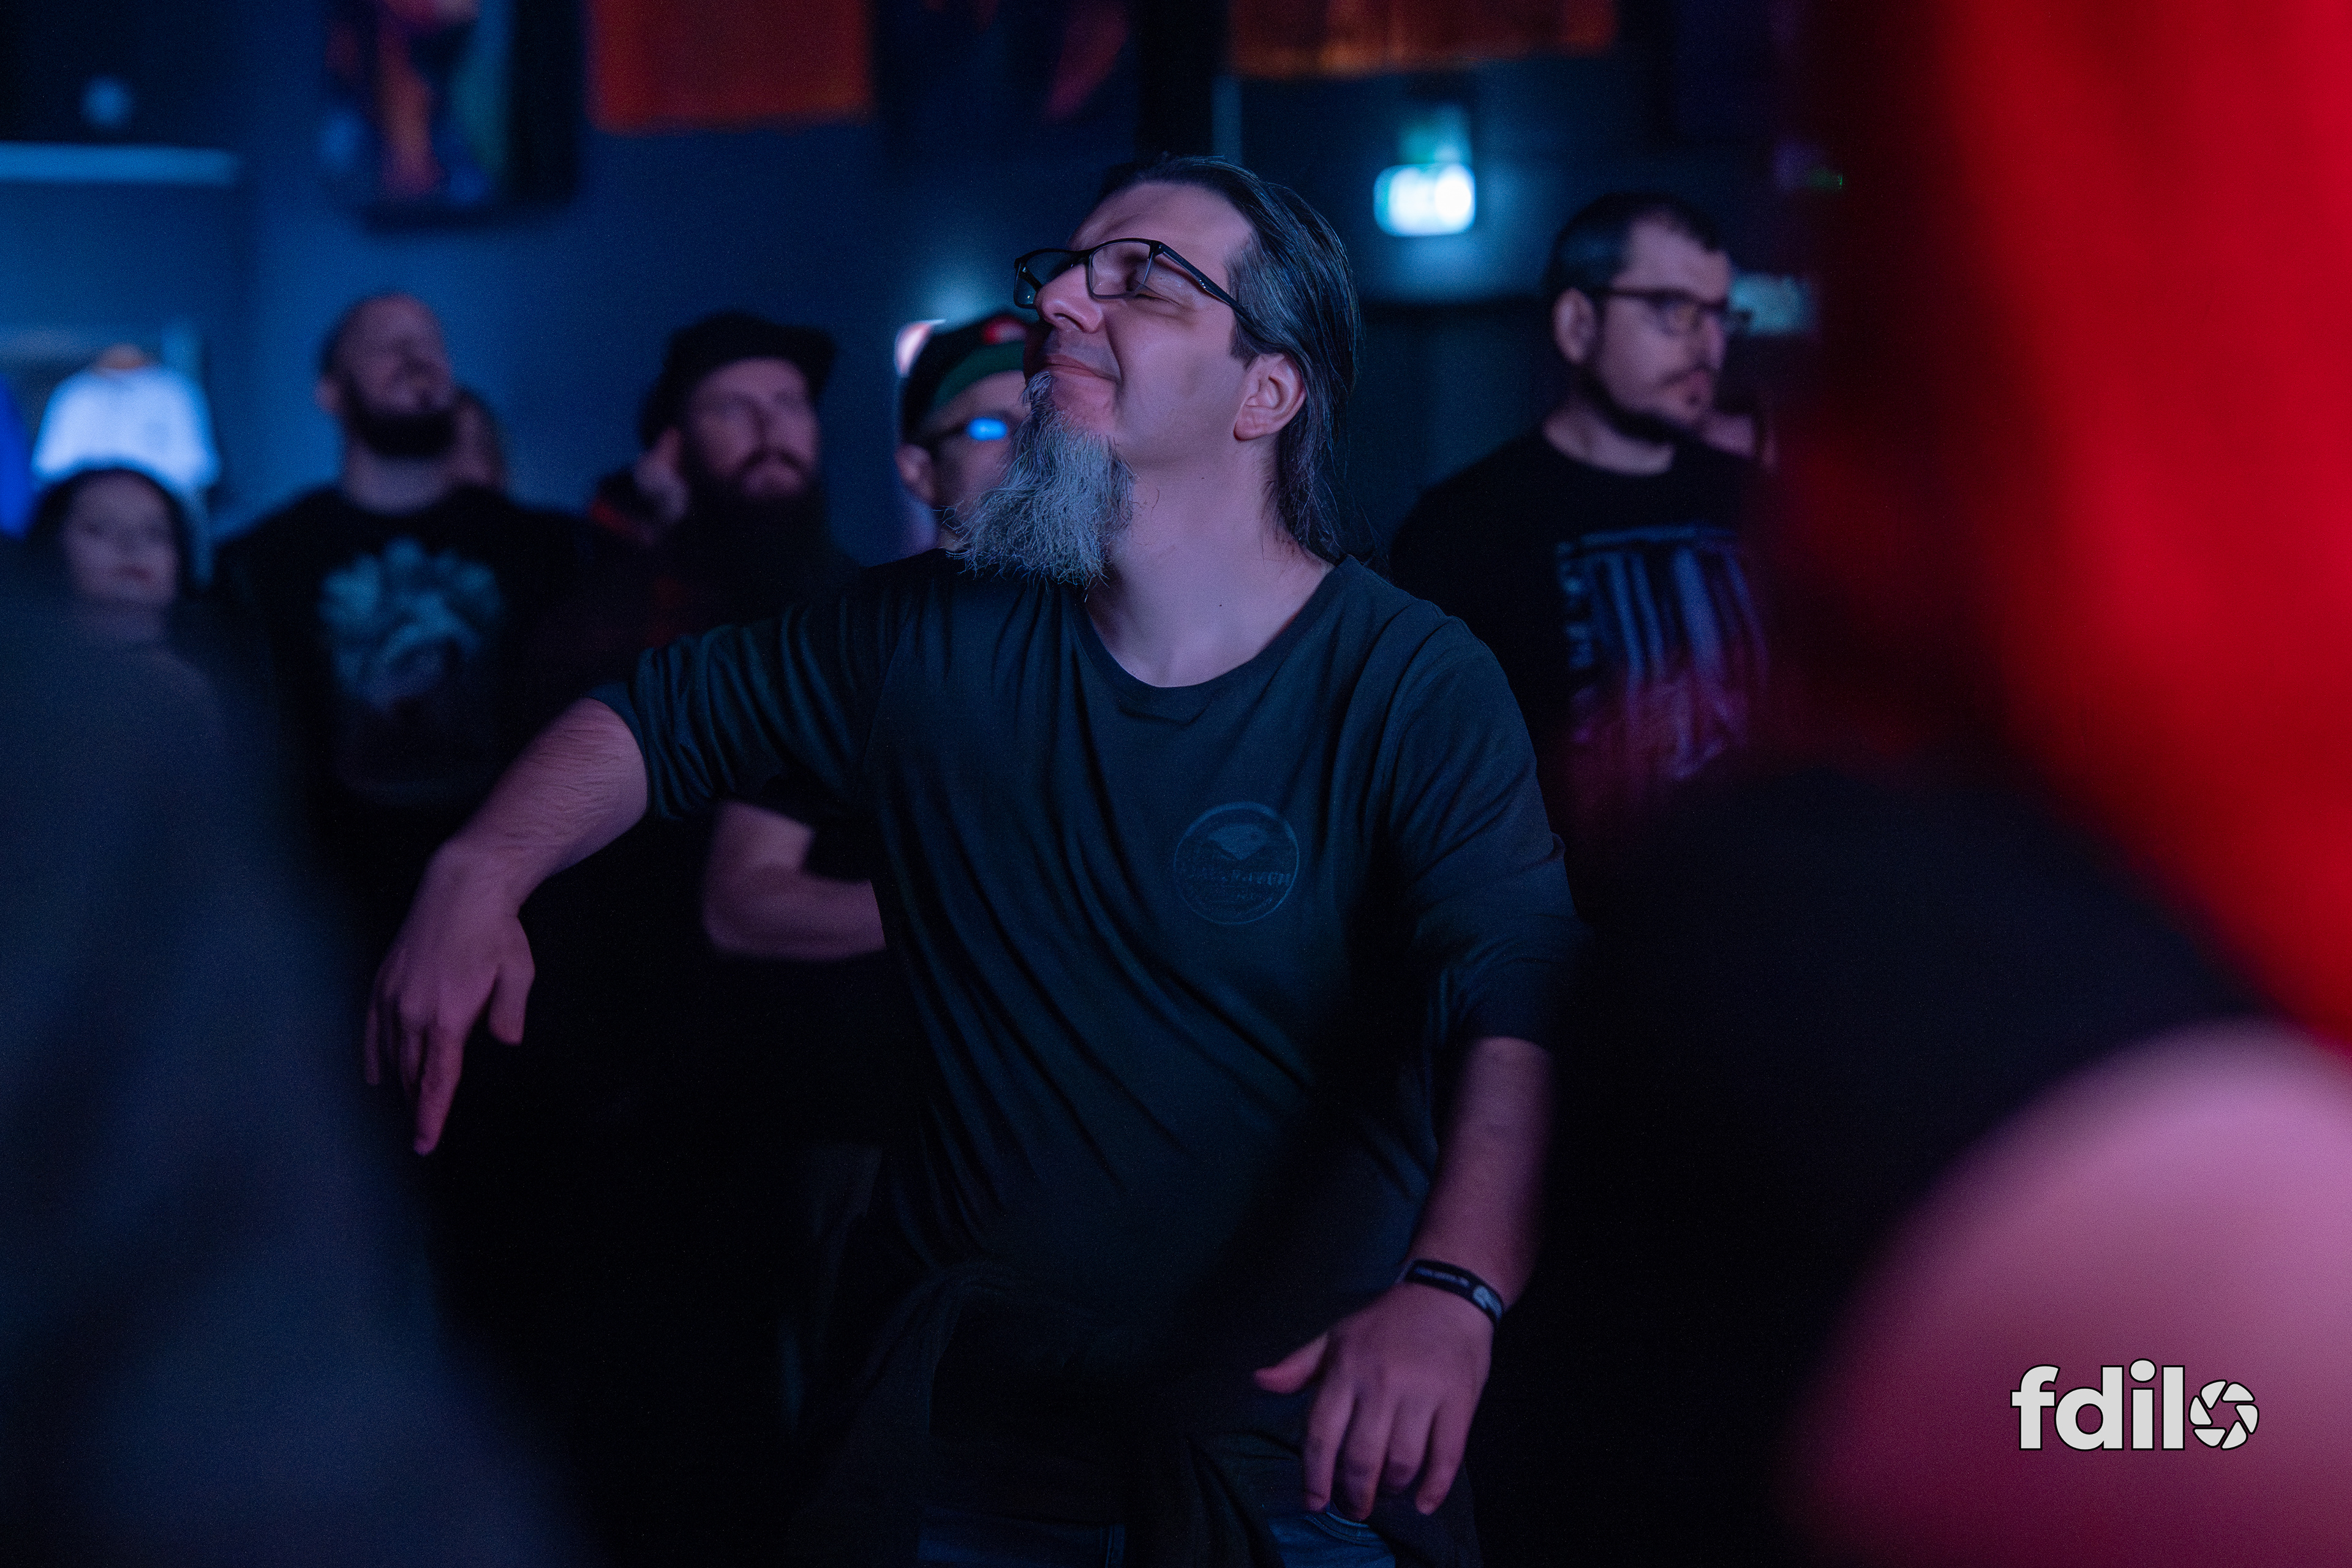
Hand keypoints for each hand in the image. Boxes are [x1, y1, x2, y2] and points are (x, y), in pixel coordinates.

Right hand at [363, 845, 534, 1153]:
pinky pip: (371, 1028)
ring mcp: (393, 996)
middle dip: (415, 1106)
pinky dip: (373, 1055)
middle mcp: (412, 1013)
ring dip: (397, 1084)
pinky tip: (374, 1075)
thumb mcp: (519, 973)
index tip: (424, 1144)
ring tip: (403, 1109)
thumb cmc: (497, 931)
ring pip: (390, 1055)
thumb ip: (509, 1013)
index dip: (430, 1115)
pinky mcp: (383, 981)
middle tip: (419, 1135)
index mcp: (447, 1018)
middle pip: (410, 1074)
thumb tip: (506, 1042)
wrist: (461, 886)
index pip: (436, 1080)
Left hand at [1253, 1281, 1493, 1519]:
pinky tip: (1423, 1504)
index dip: (1315, 1475)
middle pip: (1361, 1457)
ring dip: (1391, 1490)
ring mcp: (1422, 1393)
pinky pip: (1447, 1456)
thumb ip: (1299, 1366)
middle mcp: (1381, 1384)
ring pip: (1402, 1462)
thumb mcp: (1336, 1336)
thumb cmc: (1385, 1323)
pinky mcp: (1459, 1401)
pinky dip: (1434, 1488)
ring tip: (1386, 1494)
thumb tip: (1259, 1382)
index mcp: (1346, 1369)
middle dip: (1354, 1494)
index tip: (1315, 1502)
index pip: (1321, 1434)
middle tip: (1354, 1509)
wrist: (1446, 1294)